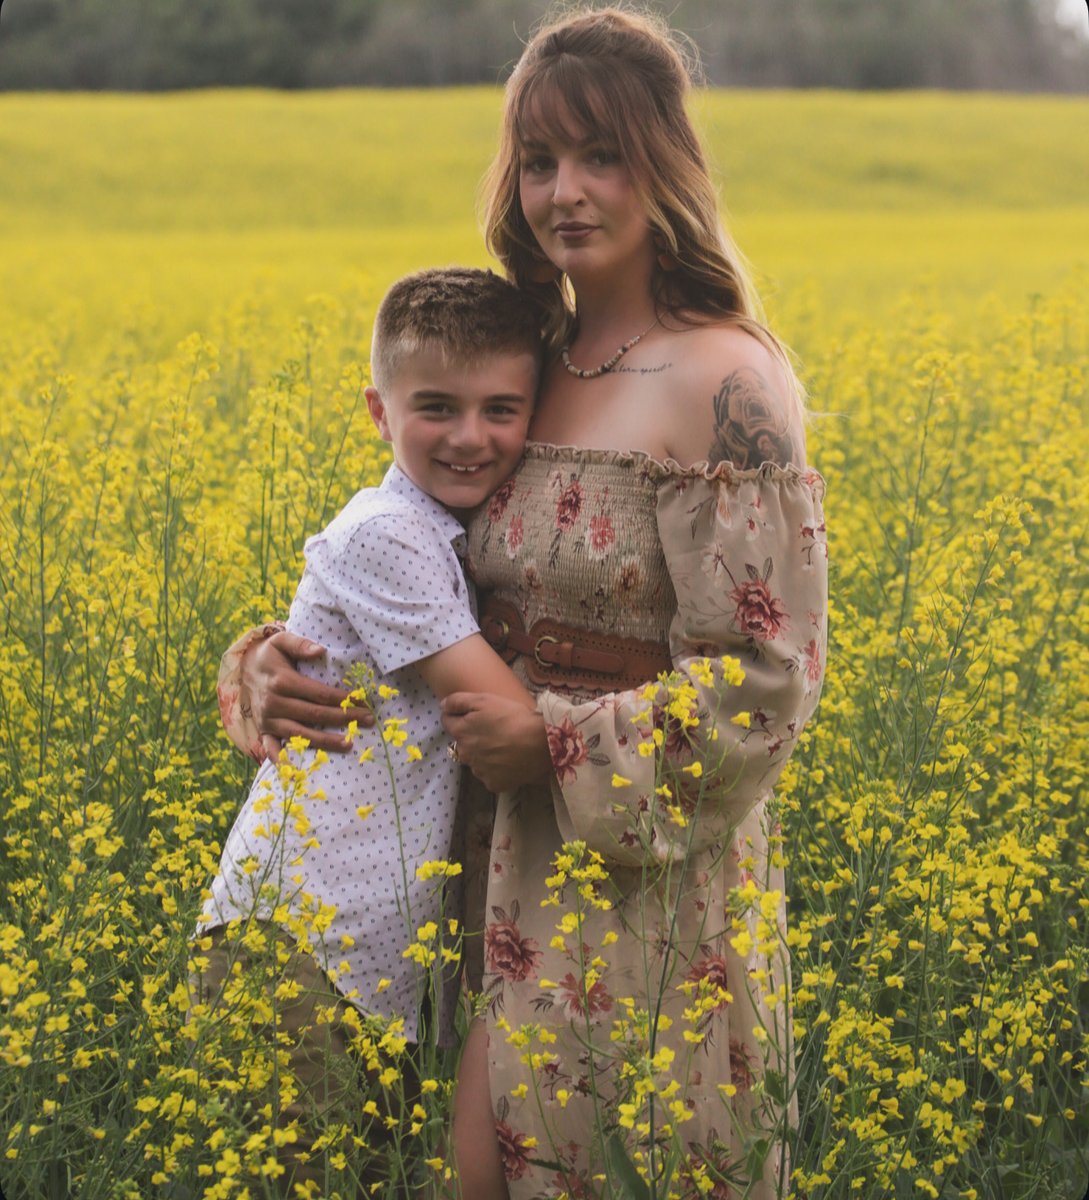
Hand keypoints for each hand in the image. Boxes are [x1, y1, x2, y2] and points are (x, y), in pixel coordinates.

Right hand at [242, 630, 373, 758]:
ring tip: (348, 744)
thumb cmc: (270, 655)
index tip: (363, 702)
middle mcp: (274, 703)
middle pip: (314, 715)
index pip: (319, 694)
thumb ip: (301, 644)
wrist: (244, 668)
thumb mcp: (281, 641)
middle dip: (343, 719)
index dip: (343, 699)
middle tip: (368, 721)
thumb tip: (320, 651)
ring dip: (325, 742)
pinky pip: (272, 749)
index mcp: (282, 681)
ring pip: (300, 735)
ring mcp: (268, 720)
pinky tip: (299, 772)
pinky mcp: (263, 731)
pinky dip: (283, 761)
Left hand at [441, 691, 553, 793]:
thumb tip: (442, 706)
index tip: (474, 713)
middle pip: (462, 743)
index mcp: (461, 732)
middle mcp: (465, 754)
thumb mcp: (484, 700)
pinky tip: (509, 761)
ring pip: (476, 760)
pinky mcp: (494, 784)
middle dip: (471, 736)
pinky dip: (495, 769)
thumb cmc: (513, 717)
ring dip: (483, 754)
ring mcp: (479, 772)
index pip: (447, 721)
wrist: (541, 744)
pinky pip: (489, 775)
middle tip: (493, 729)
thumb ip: (458, 701)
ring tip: (503, 746)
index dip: (459, 715)